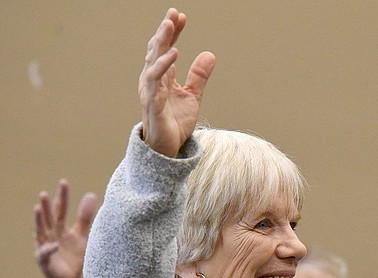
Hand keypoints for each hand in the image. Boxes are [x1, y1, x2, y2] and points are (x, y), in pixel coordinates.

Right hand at [34, 179, 98, 277]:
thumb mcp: (82, 235)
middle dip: (47, 206)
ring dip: (39, 220)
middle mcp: (50, 235)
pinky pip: (44, 254)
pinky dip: (47, 249)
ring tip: (38, 208)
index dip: (62, 197)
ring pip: (40, 231)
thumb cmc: (74, 256)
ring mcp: (45, 247)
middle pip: (49, 218)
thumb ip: (85, 217)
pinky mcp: (44, 260)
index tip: (63, 182)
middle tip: (44, 193)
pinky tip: (52, 245)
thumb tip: (91, 195)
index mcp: (60, 228)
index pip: (61, 209)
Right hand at [139, 8, 215, 156]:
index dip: (172, 32)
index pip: (166, 48)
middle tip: (173, 13)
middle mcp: (153, 79)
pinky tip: (174, 53)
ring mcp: (150, 89)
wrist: (168, 147)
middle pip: (157, 49)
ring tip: (169, 25)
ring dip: (161, 41)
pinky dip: (163, 65)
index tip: (180, 15)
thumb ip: (199, 76)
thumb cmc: (175, 121)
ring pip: (153, 60)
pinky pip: (155, 80)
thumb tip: (210, 54)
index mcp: (162, 76)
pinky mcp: (152, 102)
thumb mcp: (193, 95)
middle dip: (165, 30)